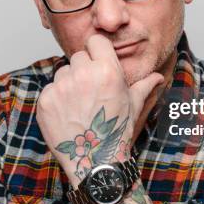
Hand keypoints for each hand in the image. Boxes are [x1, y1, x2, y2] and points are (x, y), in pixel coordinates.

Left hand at [36, 34, 162, 185]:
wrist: (96, 163)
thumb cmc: (118, 131)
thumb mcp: (133, 105)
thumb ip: (144, 85)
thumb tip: (158, 76)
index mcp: (107, 70)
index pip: (95, 40)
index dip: (97, 51)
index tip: (98, 63)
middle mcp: (84, 74)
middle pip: (78, 57)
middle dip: (84, 69)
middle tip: (91, 92)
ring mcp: (62, 87)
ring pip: (63, 72)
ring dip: (69, 83)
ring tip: (80, 106)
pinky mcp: (46, 100)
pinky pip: (50, 89)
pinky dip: (56, 99)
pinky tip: (68, 115)